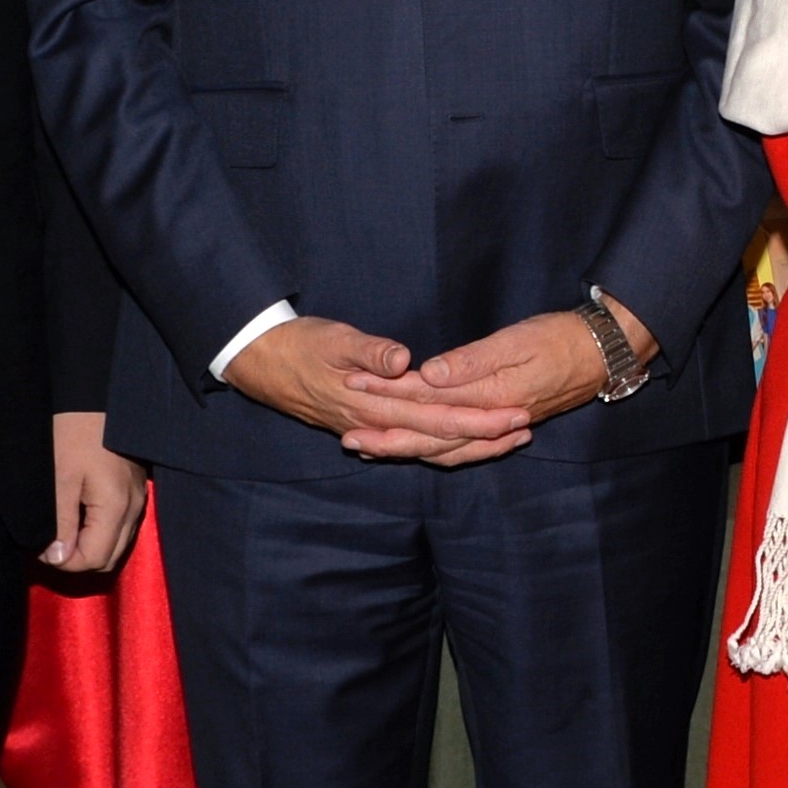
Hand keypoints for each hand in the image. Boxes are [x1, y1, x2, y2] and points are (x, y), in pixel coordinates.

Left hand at [46, 409, 144, 572]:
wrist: (94, 395)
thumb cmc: (72, 432)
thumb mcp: (59, 480)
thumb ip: (60, 523)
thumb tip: (59, 558)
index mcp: (116, 507)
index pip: (94, 559)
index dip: (64, 561)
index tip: (41, 546)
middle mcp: (135, 508)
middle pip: (109, 558)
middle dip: (78, 558)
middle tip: (50, 541)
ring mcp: (139, 498)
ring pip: (117, 544)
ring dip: (90, 544)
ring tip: (62, 528)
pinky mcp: (136, 489)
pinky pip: (122, 525)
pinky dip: (101, 530)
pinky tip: (79, 514)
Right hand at [227, 316, 522, 463]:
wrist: (261, 362)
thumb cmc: (300, 344)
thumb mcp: (334, 339)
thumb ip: (370, 351)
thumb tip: (404, 360)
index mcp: (374, 403)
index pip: (437, 416)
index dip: (478, 418)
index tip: (513, 414)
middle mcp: (376, 424)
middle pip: (440, 438)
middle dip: (485, 437)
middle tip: (526, 429)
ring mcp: (371, 429)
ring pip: (428, 447)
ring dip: (469, 447)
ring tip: (507, 441)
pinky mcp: (367, 426)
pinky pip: (411, 445)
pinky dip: (440, 448)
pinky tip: (460, 448)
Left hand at [353, 307, 616, 463]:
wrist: (601, 354)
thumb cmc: (560, 339)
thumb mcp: (517, 341)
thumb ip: (472, 360)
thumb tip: (429, 373)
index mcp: (488, 396)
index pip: (428, 399)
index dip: (389, 392)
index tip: (354, 382)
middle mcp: (488, 420)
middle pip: (430, 436)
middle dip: (387, 436)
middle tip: (347, 437)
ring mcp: (495, 426)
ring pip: (443, 448)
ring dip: (406, 449)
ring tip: (370, 448)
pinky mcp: (499, 425)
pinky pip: (460, 449)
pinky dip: (433, 451)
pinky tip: (416, 447)